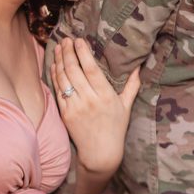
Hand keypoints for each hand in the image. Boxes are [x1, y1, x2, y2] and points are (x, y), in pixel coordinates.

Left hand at [51, 38, 140, 175]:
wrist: (100, 154)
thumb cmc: (115, 128)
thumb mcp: (126, 106)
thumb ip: (132, 85)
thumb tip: (139, 66)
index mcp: (105, 96)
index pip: (91, 69)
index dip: (83, 53)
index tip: (79, 40)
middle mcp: (89, 100)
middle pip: (74, 70)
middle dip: (68, 52)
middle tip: (67, 39)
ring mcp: (75, 107)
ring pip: (63, 78)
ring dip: (59, 60)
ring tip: (59, 46)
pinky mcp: (65, 114)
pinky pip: (58, 90)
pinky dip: (55, 75)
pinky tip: (55, 64)